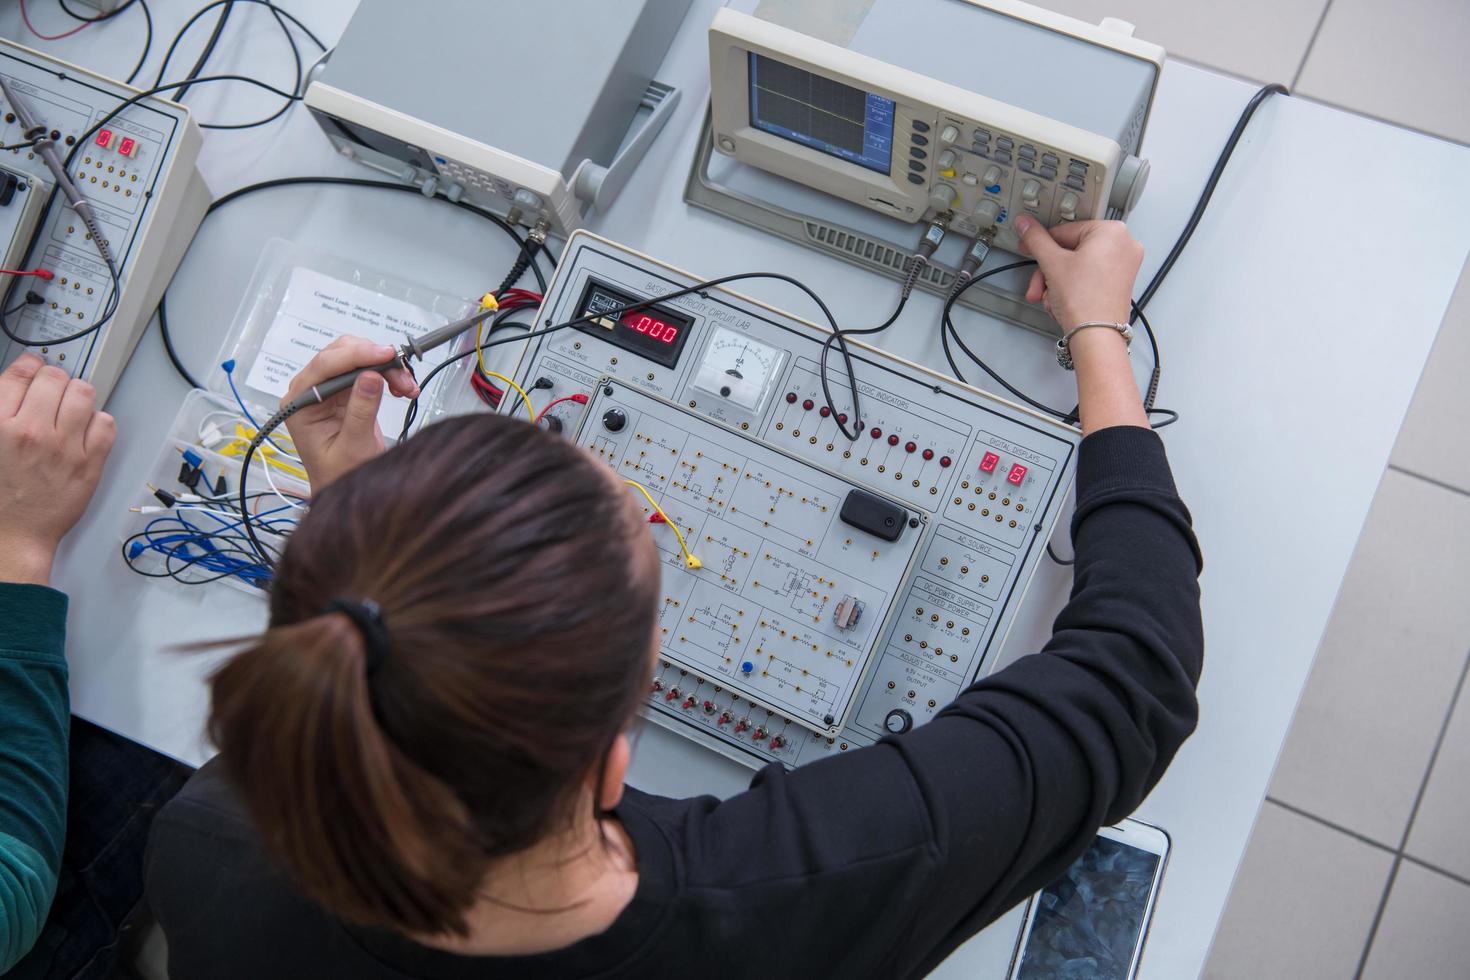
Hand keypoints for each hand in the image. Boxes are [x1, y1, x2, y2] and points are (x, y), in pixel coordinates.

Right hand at [0, 355, 115, 584]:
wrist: (13, 534)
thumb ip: (1, 414)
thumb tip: (15, 387)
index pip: (21, 373)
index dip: (30, 366)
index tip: (35, 369)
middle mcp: (32, 431)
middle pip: (55, 378)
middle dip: (56, 381)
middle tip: (55, 392)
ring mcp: (64, 447)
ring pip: (84, 394)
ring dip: (80, 396)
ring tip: (73, 407)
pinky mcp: (89, 464)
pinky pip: (106, 423)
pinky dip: (100, 421)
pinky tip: (88, 430)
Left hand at [282, 336, 418, 489]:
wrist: (350, 494)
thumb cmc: (341, 477)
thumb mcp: (354, 447)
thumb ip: (361, 411)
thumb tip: (371, 376)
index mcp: (299, 404)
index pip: (324, 366)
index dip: (356, 355)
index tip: (386, 355)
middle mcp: (309, 392)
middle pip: (340, 354)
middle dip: (374, 359)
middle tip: (403, 375)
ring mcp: (327, 391)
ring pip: (356, 358)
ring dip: (384, 365)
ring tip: (406, 385)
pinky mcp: (345, 393)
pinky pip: (366, 370)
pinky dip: (386, 373)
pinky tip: (401, 387)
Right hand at [1014, 217, 1143, 330]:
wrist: (1096, 337)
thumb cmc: (1084, 301)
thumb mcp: (1052, 263)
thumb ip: (1036, 239)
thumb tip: (1026, 224)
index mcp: (1112, 231)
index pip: (1066, 230)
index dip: (1042, 244)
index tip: (1028, 249)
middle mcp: (1124, 245)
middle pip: (1071, 250)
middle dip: (1048, 271)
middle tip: (1037, 284)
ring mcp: (1124, 265)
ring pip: (1078, 266)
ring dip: (1056, 282)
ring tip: (1049, 298)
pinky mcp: (1120, 283)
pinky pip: (1088, 277)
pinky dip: (1071, 287)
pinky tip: (1060, 302)